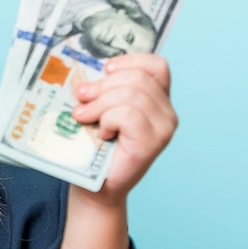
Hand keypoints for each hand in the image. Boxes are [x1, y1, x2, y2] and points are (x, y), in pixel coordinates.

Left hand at [71, 53, 177, 202]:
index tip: (105, 70)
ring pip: (131, 95)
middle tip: (80, 97)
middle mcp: (167, 112)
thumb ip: (103, 90)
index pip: (156, 65)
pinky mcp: (153, 142)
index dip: (129, 61)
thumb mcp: (100, 110)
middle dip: (102, 85)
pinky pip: (128, 115)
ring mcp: (163, 128)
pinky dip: (108, 119)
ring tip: (84, 117)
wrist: (96, 186)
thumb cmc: (95, 147)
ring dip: (99, 104)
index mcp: (157, 99)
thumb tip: (86, 72)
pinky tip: (102, 133)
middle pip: (137, 78)